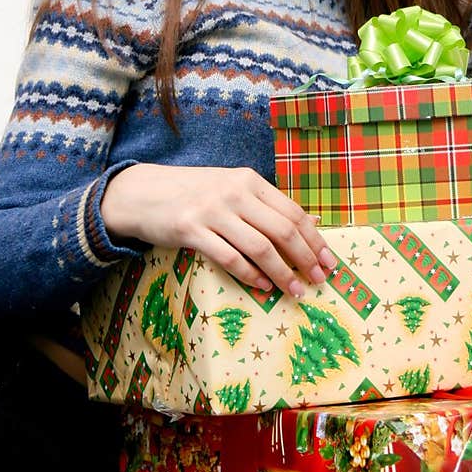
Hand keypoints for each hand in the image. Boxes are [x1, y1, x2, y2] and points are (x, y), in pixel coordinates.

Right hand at [101, 164, 336, 298]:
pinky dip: (250, 275)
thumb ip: (267, 205)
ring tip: (294, 291)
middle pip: (282, 230)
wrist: (143, 192)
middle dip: (305, 259)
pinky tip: (263, 287)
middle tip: (317, 281)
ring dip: (282, 273)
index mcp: (250, 181)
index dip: (315, 240)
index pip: (292, 212)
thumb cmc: (195, 194)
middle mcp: (235, 192)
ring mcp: (212, 211)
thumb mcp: (233, 189)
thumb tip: (312, 223)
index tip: (329, 263)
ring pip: (259, 247)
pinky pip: (229, 257)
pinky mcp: (191, 230)